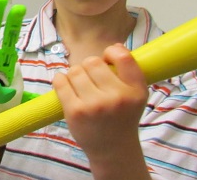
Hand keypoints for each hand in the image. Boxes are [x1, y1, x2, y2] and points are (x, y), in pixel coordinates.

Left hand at [52, 43, 147, 159]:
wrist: (113, 149)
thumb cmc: (122, 117)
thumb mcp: (136, 95)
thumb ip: (128, 70)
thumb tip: (114, 46)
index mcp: (135, 91)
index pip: (123, 57)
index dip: (111, 52)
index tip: (107, 60)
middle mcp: (116, 97)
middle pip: (92, 62)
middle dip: (89, 68)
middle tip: (92, 81)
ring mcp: (94, 105)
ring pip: (75, 71)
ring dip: (75, 76)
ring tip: (81, 88)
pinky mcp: (75, 111)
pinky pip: (60, 81)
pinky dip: (61, 81)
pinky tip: (67, 88)